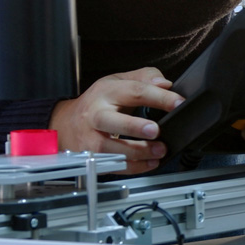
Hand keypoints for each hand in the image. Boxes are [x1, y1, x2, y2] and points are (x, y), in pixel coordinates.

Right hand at [49, 67, 181, 173]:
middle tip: (156, 131)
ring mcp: (90, 137)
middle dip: (134, 127)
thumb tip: (165, 84)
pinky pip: (110, 165)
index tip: (178, 103)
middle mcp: (96, 115)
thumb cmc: (98, 101)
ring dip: (137, 152)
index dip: (159, 97)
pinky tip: (150, 163)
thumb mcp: (119, 81)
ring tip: (159, 150)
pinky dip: (132, 167)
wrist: (66, 123)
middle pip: (111, 121)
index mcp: (106, 92)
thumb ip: (145, 77)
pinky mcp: (90, 156)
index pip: (135, 91)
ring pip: (109, 148)